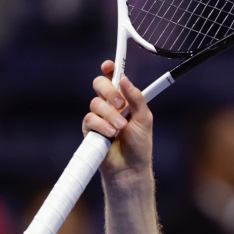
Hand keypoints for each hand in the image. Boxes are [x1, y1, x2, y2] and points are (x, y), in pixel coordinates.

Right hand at [84, 61, 153, 179]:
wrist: (130, 167)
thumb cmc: (139, 144)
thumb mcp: (144, 118)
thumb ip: (136, 98)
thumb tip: (124, 79)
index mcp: (125, 99)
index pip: (114, 79)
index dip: (109, 69)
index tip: (108, 66)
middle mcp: (110, 105)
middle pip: (100, 85)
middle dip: (109, 91)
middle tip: (120, 104)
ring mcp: (99, 116)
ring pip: (96, 103)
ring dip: (110, 115)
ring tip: (121, 128)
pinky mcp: (89, 129)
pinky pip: (90, 119)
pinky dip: (101, 125)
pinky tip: (111, 134)